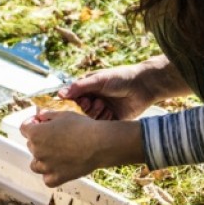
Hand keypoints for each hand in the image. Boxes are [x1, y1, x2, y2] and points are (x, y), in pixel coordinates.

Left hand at [19, 110, 143, 186]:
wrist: (99, 144)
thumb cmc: (82, 127)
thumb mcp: (64, 115)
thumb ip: (48, 115)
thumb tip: (41, 115)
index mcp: (36, 134)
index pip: (24, 128)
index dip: (32, 124)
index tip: (40, 122)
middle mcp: (37, 151)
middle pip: (31, 145)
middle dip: (39, 140)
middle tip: (55, 136)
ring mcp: (46, 166)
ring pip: (35, 165)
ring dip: (41, 159)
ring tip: (54, 154)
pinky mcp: (57, 178)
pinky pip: (47, 179)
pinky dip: (50, 175)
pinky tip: (58, 168)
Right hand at [61, 56, 186, 119]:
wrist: (144, 86)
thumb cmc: (120, 78)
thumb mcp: (98, 79)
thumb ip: (79, 86)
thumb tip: (59, 94)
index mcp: (87, 90)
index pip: (72, 99)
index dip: (72, 103)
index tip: (78, 102)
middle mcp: (92, 101)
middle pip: (80, 112)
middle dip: (85, 109)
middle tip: (93, 102)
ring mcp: (101, 111)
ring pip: (90, 120)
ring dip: (95, 114)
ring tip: (103, 105)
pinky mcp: (111, 120)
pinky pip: (101, 126)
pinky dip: (104, 121)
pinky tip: (110, 113)